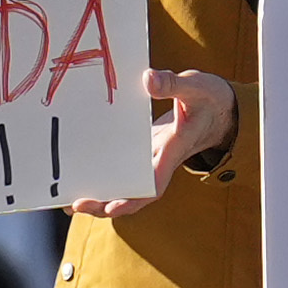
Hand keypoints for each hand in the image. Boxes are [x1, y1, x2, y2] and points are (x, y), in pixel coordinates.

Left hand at [75, 69, 235, 216]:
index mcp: (173, 150)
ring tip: (67, 202)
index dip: (133, 198)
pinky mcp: (143, 149)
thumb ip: (173, 84)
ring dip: (100, 195)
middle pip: (133, 193)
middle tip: (75, 205)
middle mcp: (159, 160)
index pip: (154, 183)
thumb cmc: (209, 97)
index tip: (112, 207)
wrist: (220, 107)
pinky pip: (122, 168)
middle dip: (105, 204)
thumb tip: (148, 80)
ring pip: (125, 184)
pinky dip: (103, 175)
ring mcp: (150, 157)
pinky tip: (79, 174)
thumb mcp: (195, 86)